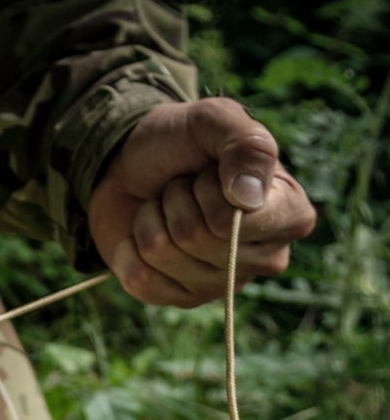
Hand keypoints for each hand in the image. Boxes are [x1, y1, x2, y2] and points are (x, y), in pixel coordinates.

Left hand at [87, 98, 315, 305]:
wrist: (131, 164)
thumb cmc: (181, 142)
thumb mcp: (213, 120)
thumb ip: (244, 143)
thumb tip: (247, 198)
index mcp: (290, 214)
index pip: (238, 219)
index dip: (208, 188)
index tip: (207, 170)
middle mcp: (265, 257)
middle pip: (198, 237)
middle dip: (176, 199)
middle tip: (182, 187)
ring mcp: (222, 284)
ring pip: (165, 254)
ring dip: (152, 218)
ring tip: (166, 206)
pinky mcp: (179, 299)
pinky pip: (141, 279)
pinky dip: (129, 249)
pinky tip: (145, 234)